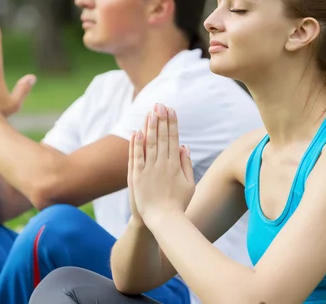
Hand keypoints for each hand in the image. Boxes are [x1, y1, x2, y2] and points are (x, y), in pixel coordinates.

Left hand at [130, 103, 195, 228]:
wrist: (163, 220)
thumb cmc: (178, 204)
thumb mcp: (189, 184)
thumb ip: (186, 164)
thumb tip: (184, 146)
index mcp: (175, 165)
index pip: (173, 138)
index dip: (172, 123)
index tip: (171, 110)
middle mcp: (162, 164)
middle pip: (162, 137)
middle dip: (161, 119)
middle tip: (160, 104)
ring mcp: (149, 169)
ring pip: (149, 143)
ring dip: (150, 126)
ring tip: (150, 112)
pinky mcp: (137, 176)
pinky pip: (136, 157)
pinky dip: (136, 144)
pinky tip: (137, 131)